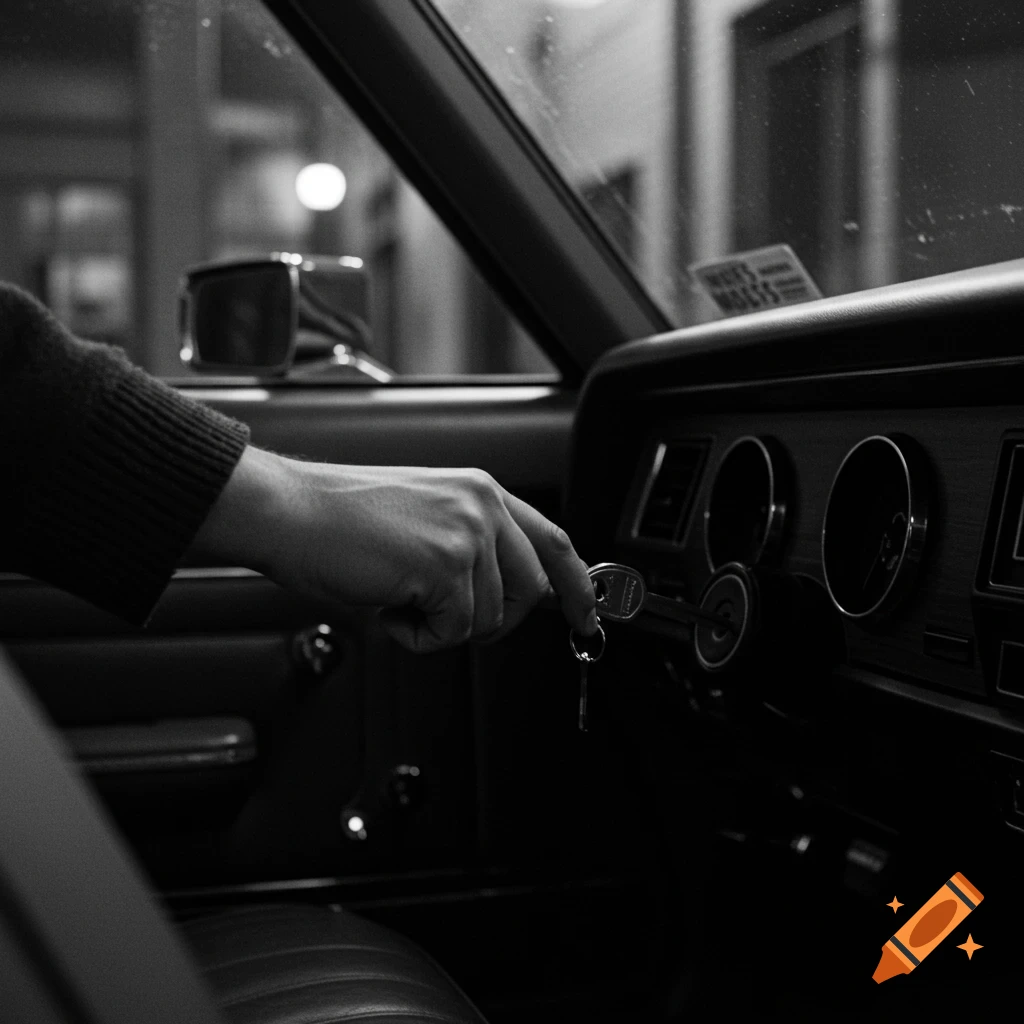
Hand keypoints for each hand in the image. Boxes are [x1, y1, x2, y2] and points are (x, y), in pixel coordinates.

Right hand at [189, 446, 597, 651]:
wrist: (289, 512)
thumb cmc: (340, 520)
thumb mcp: (424, 518)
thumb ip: (474, 547)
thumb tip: (508, 596)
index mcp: (481, 491)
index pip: (554, 541)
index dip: (578, 586)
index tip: (589, 617)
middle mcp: (483, 506)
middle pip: (528, 594)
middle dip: (488, 621)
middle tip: (437, 613)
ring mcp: (467, 533)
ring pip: (487, 620)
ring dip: (440, 625)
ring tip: (397, 594)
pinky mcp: (445, 565)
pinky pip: (452, 633)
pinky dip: (416, 635)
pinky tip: (387, 603)